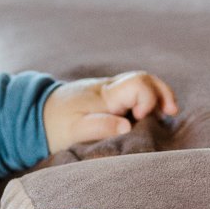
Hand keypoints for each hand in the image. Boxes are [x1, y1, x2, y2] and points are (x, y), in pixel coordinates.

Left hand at [42, 70, 178, 154]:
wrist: (37, 113)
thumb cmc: (56, 124)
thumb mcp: (74, 129)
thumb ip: (100, 126)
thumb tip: (127, 125)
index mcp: (106, 95)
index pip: (138, 84)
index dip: (148, 100)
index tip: (140, 119)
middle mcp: (111, 89)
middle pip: (145, 79)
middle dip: (162, 94)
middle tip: (172, 112)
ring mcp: (111, 92)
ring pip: (142, 84)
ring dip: (158, 96)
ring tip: (169, 114)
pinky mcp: (110, 99)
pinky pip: (135, 93)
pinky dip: (149, 102)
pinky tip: (154, 117)